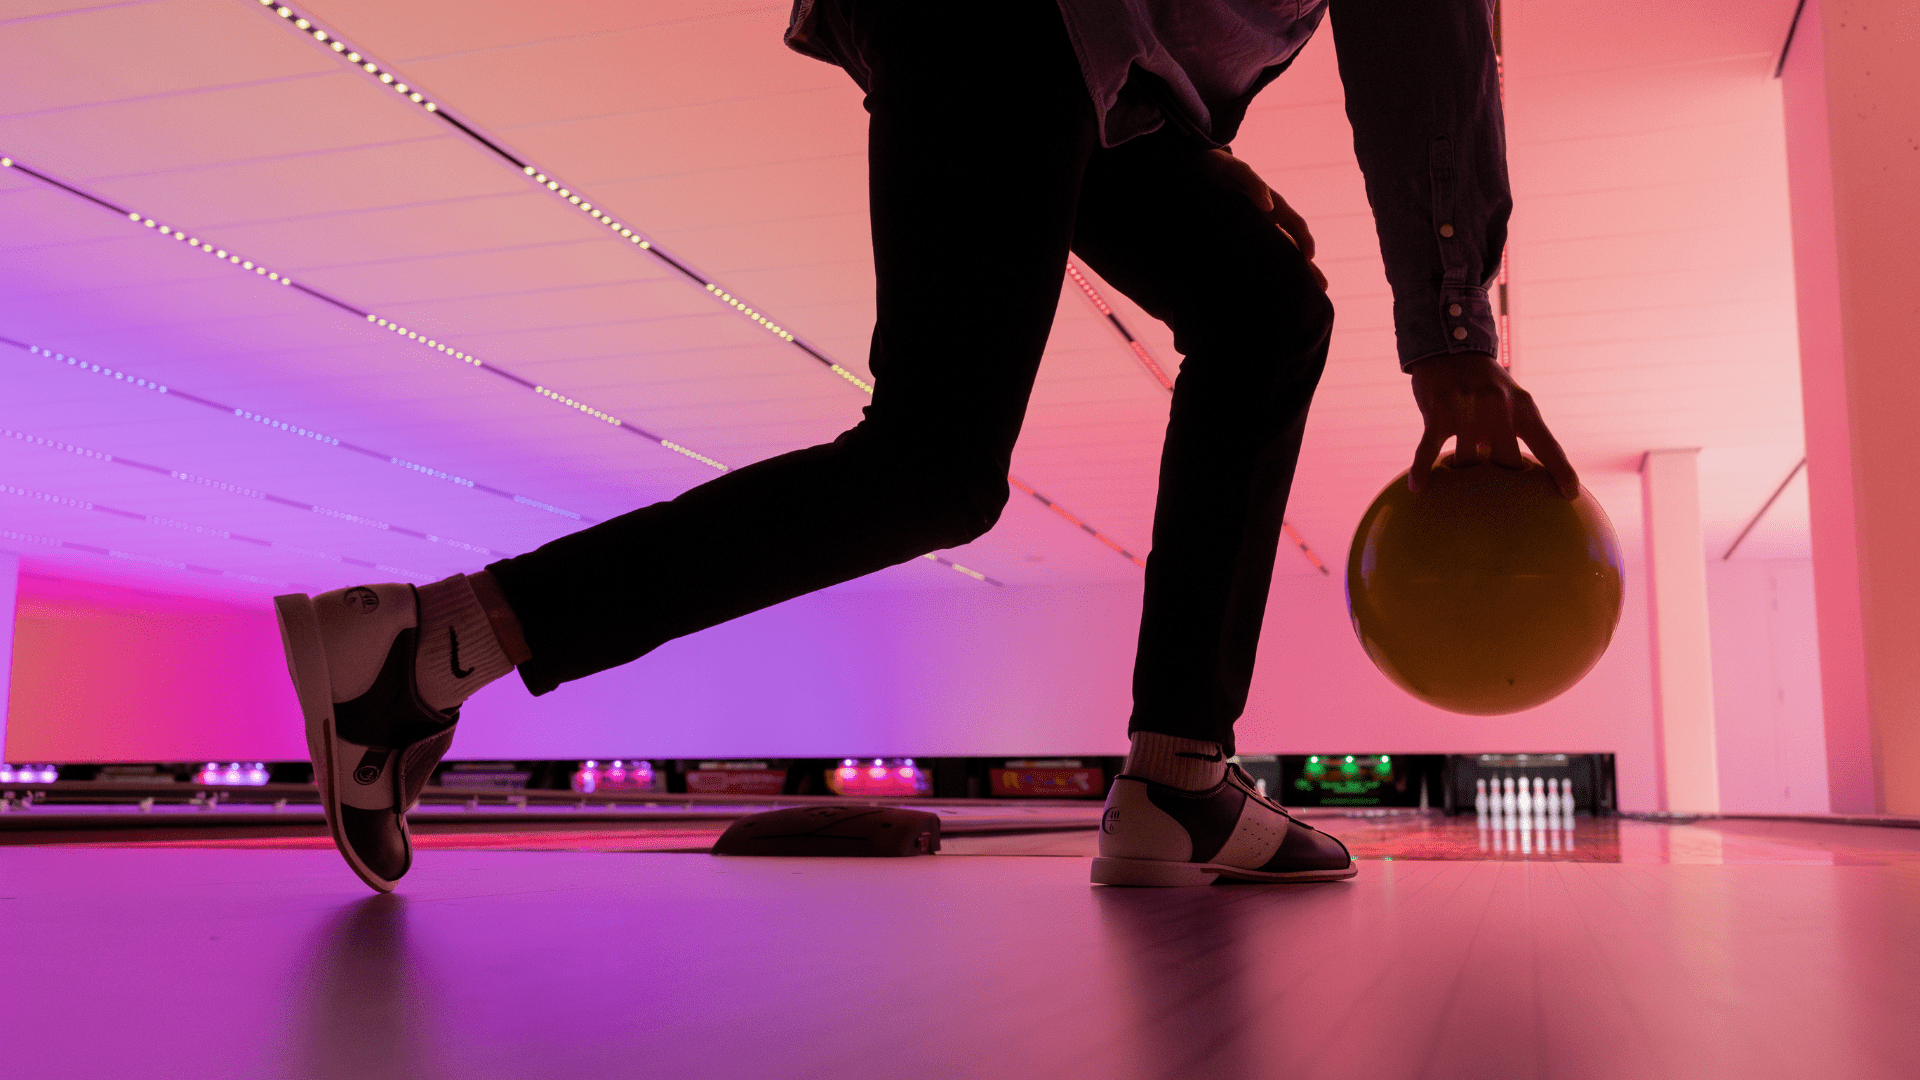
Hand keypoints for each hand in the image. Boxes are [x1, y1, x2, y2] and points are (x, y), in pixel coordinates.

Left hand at [1203, 149, 1327, 290]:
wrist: (1195, 170)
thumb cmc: (1219, 168)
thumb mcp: (1235, 171)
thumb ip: (1251, 184)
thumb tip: (1267, 206)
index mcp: (1272, 206)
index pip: (1295, 225)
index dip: (1304, 241)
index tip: (1308, 259)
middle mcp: (1267, 222)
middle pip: (1291, 247)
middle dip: (1306, 268)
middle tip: (1321, 290)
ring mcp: (1254, 233)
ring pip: (1275, 257)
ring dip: (1286, 276)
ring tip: (1296, 298)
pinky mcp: (1237, 241)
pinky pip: (1253, 260)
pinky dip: (1259, 275)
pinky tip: (1259, 293)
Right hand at [1408, 352, 1578, 497]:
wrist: (1450, 348)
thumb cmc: (1483, 382)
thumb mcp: (1509, 398)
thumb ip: (1515, 429)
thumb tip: (1513, 472)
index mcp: (1523, 407)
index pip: (1548, 445)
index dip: (1562, 471)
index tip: (1570, 495)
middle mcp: (1499, 409)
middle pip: (1508, 463)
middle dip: (1503, 482)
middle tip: (1498, 498)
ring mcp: (1468, 411)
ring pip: (1469, 461)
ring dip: (1463, 475)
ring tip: (1457, 485)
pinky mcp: (1438, 413)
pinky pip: (1428, 450)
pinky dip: (1423, 469)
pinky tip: (1417, 487)